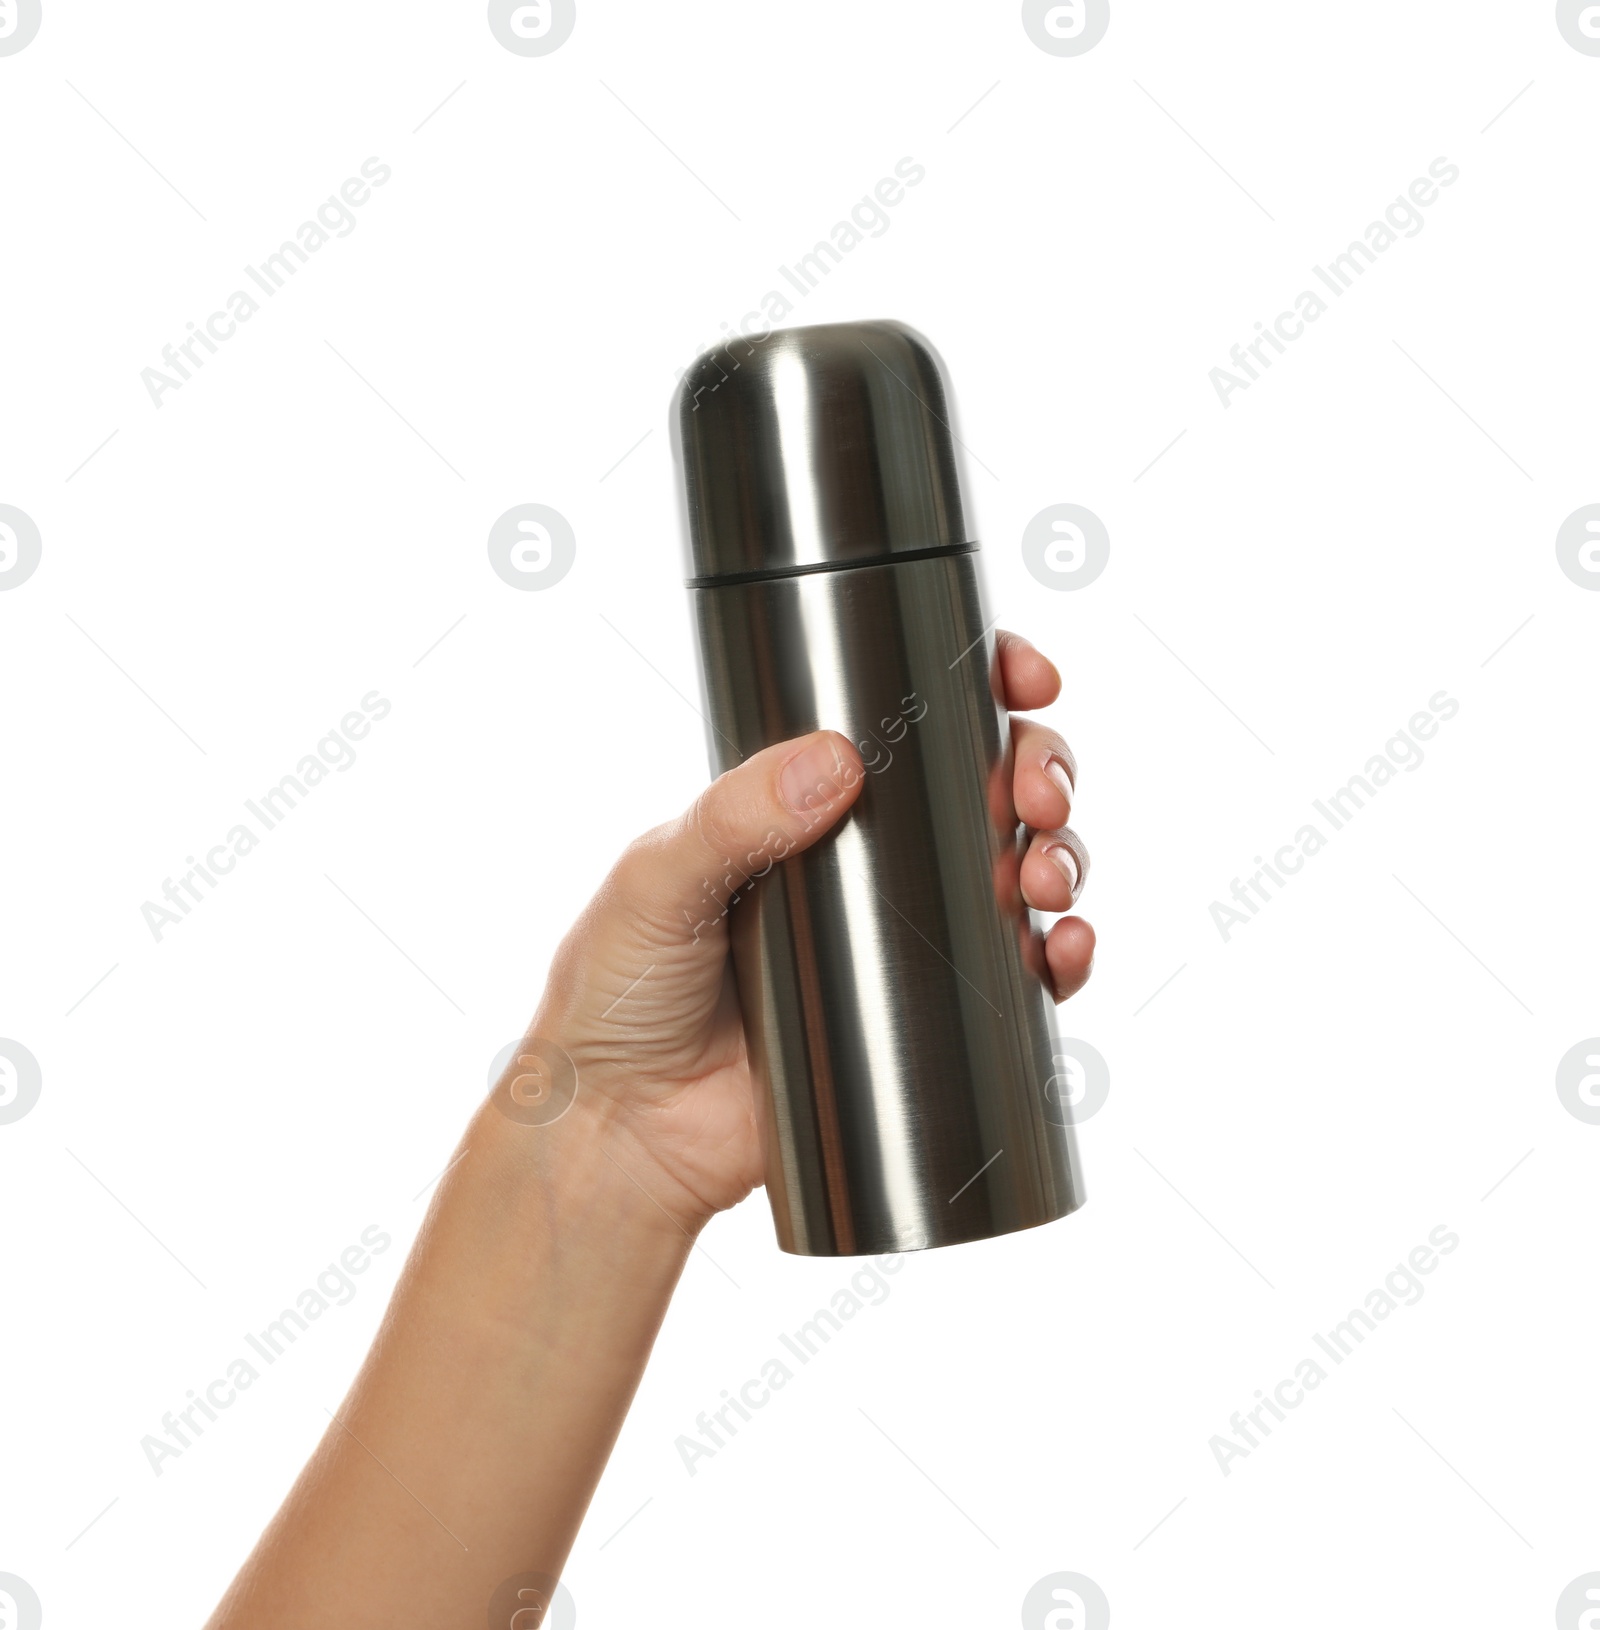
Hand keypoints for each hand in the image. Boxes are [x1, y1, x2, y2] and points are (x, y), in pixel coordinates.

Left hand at [521, 630, 1093, 1232]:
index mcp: (804, 800)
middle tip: (1036, 792)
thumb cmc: (616, 993)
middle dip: (1037, 768)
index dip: (978, 684)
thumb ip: (732, 819)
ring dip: (1059, 856)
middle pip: (986, 784)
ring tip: (1043, 878)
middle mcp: (867, 857)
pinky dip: (1062, 958)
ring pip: (1018, 869)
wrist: (623, 1132)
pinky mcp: (923, 1021)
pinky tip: (1064, 951)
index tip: (1020, 677)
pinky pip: (1019, 978)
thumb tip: (838, 761)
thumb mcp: (657, 881)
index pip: (906, 716)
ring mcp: (902, 938)